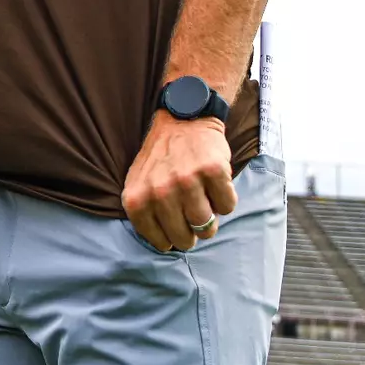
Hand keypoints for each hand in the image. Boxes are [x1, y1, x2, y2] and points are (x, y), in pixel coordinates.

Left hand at [121, 112, 237, 251]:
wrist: (183, 119)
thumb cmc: (161, 157)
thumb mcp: (138, 183)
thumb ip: (145, 212)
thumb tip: (164, 244)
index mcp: (137, 197)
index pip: (158, 241)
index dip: (170, 240)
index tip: (175, 230)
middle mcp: (159, 191)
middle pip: (185, 238)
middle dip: (192, 233)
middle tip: (192, 217)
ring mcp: (186, 181)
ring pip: (207, 226)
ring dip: (210, 219)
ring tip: (204, 200)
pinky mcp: (213, 171)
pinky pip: (227, 207)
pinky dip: (225, 200)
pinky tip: (215, 185)